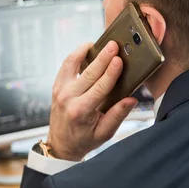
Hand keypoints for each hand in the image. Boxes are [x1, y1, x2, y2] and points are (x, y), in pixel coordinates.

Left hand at [47, 41, 137, 160]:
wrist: (61, 144)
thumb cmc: (84, 139)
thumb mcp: (104, 133)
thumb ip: (118, 115)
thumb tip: (132, 99)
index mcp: (81, 111)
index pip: (99, 88)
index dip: (110, 73)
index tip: (119, 60)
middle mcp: (67, 98)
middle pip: (88, 73)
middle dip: (102, 57)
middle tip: (113, 45)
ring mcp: (59, 90)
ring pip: (72, 64)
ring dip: (85, 51)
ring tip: (99, 43)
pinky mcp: (56, 86)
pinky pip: (66, 66)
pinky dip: (75, 55)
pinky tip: (87, 49)